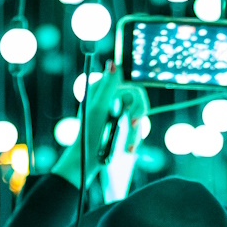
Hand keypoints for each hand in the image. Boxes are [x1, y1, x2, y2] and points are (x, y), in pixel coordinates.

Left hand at [52, 64, 149, 187]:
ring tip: (128, 147)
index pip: (130, 84)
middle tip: (132, 125)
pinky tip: (128, 149)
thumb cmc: (89, 135)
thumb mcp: (98, 109)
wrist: (87, 162)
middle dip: (137, 115)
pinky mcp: (123, 126)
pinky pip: (137, 128)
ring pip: (139, 117)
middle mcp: (111, 98)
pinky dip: (134, 139)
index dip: (136, 98)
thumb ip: (108, 86)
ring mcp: (118, 112)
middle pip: (138, 99)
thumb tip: (113, 63)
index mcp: (103, 90)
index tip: (133, 115)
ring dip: (135, 133)